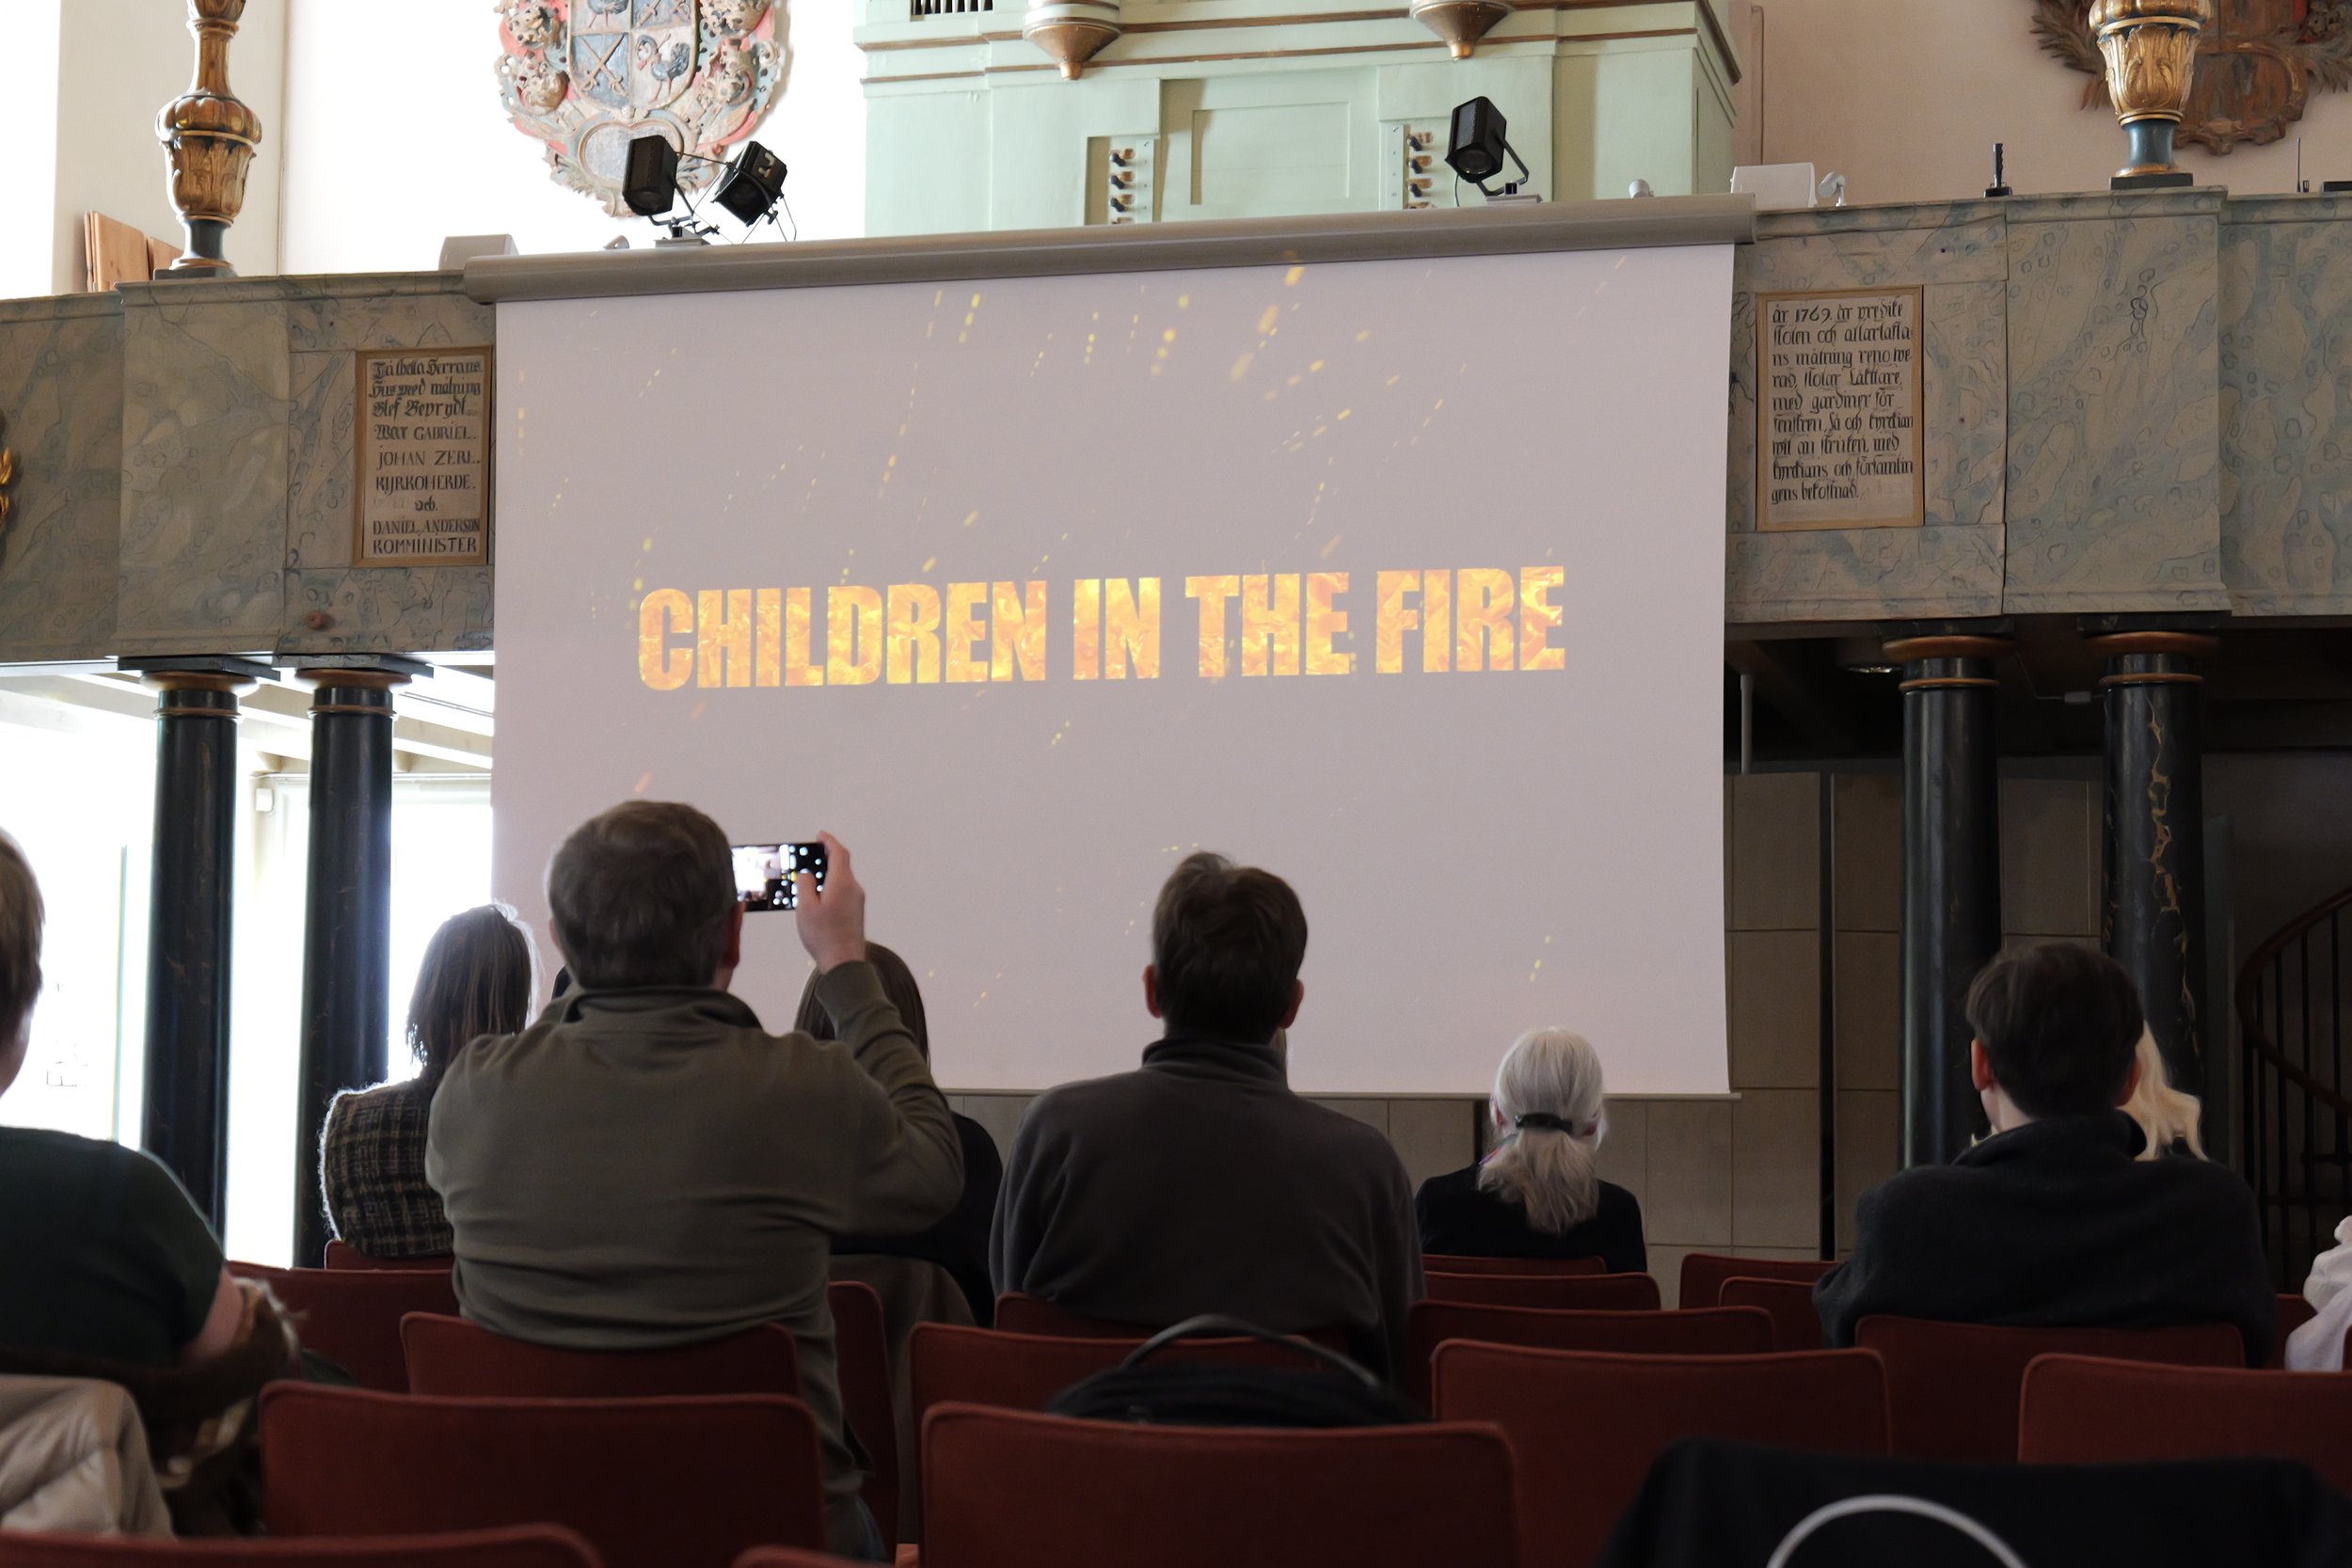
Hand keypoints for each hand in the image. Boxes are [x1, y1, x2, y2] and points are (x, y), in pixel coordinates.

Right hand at [795, 831, 865, 971]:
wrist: (844, 962)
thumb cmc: (824, 936)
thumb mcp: (805, 907)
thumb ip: (805, 885)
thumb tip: (807, 874)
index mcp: (842, 883)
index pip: (839, 853)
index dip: (829, 841)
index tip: (819, 836)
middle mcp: (853, 889)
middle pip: (841, 865)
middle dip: (826, 857)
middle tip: (809, 856)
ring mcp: (856, 901)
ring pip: (841, 879)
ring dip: (827, 874)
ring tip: (809, 879)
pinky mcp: (855, 912)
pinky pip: (842, 892)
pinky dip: (830, 887)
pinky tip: (816, 898)